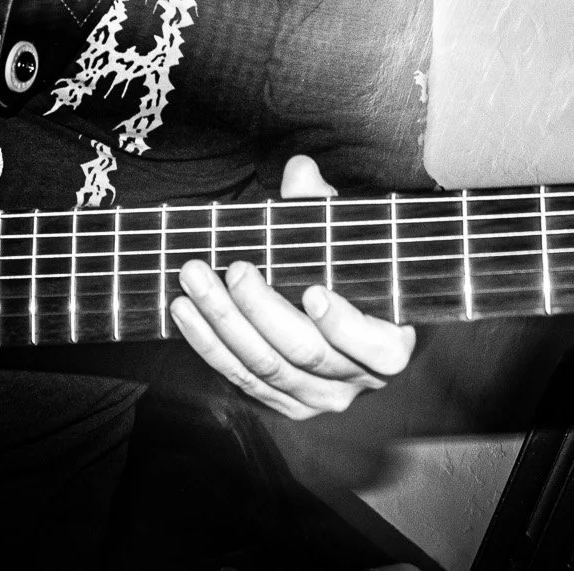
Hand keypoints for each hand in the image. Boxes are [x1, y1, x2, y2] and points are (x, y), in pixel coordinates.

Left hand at [169, 155, 416, 419]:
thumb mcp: (348, 240)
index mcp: (388, 344)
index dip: (344, 324)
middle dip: (263, 309)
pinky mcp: (281, 403)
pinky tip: (185, 311)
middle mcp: (355, 380)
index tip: (313, 292)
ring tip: (195, 280)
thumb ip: (325, 207)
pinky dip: (208, 344)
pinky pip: (239, 377)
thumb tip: (300, 170)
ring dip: (223, 322)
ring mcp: (316, 397)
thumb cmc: (350, 273)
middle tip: (235, 269)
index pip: (375, 346)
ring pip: (265, 366)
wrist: (344, 321)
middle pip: (306, 352)